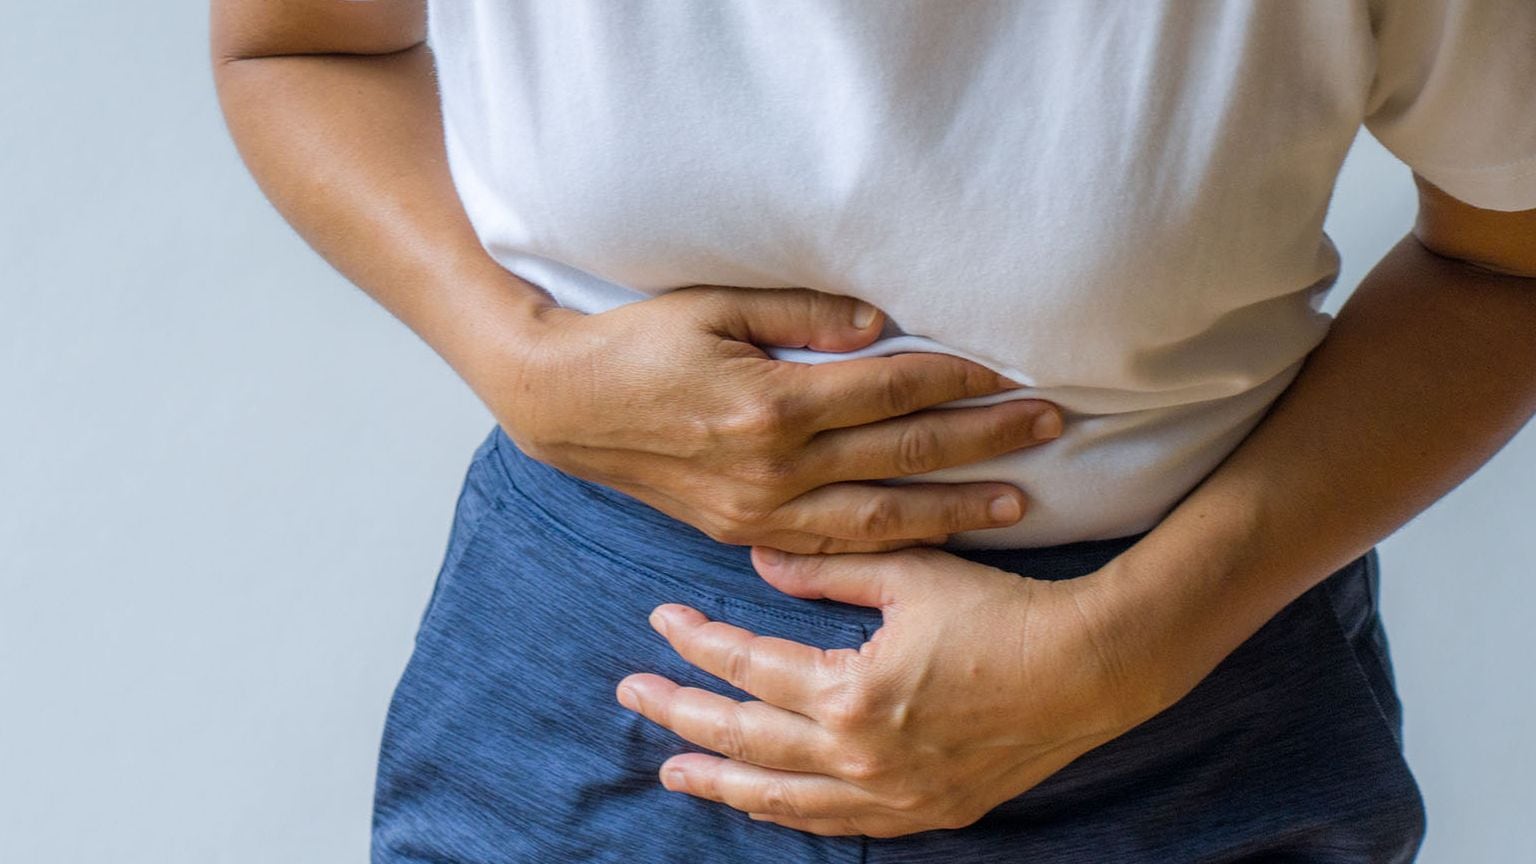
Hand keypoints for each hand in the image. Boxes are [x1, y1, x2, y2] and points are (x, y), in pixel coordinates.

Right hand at [491, 285, 1064, 552]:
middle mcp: (774, 468)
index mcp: (771, 404)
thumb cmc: (637, 343)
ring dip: (955, 509)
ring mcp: (760, 511)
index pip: (890, 392)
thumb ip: (802, 317)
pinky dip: (891, 545)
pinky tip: (935, 539)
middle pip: (902, 456)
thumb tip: (881, 324)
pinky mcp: (744, 533)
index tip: (1011, 370)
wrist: (564, 406)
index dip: (957, 378)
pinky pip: (834, 548)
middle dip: (983, 441)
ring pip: (880, 518)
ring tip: (1020, 503)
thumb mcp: (713, 307)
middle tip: (1050, 426)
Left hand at [613, 546, 1172, 836]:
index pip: (748, 668)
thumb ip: (828, 568)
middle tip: (631, 695)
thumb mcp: (912, 575)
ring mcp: (891, 795)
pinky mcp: (925, 813)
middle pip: (745, 739)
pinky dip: (789, 812)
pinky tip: (763, 804)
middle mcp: (860, 756)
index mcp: (850, 693)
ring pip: (781, 798)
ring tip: (674, 770)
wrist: (1091, 670)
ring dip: (721, 780)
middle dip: (681, 715)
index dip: (698, 643)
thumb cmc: (1003, 612)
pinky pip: (836, 823)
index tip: (661, 620)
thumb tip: (759, 563)